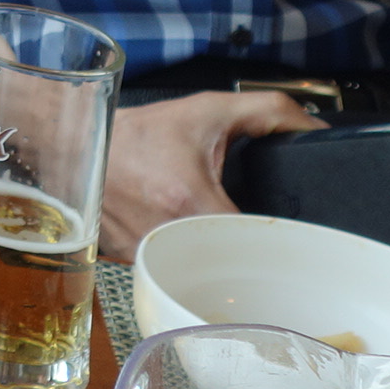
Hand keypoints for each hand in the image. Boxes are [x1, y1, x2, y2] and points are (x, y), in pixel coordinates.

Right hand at [98, 91, 323, 260]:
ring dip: (215, 263)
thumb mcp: (205, 110)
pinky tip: (187, 246)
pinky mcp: (132, 266)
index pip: (254, 243)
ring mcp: (146, 256)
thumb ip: (267, 112)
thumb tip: (316, 129)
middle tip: (258, 241)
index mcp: (190, 202)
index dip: (279, 244)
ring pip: (201, 278)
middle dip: (248, 255)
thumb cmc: (135, 133)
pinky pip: (173, 275)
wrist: (73, 145)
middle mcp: (166, 236)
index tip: (288, 240)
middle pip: (230, 265)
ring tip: (220, 243)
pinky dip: (185, 264)